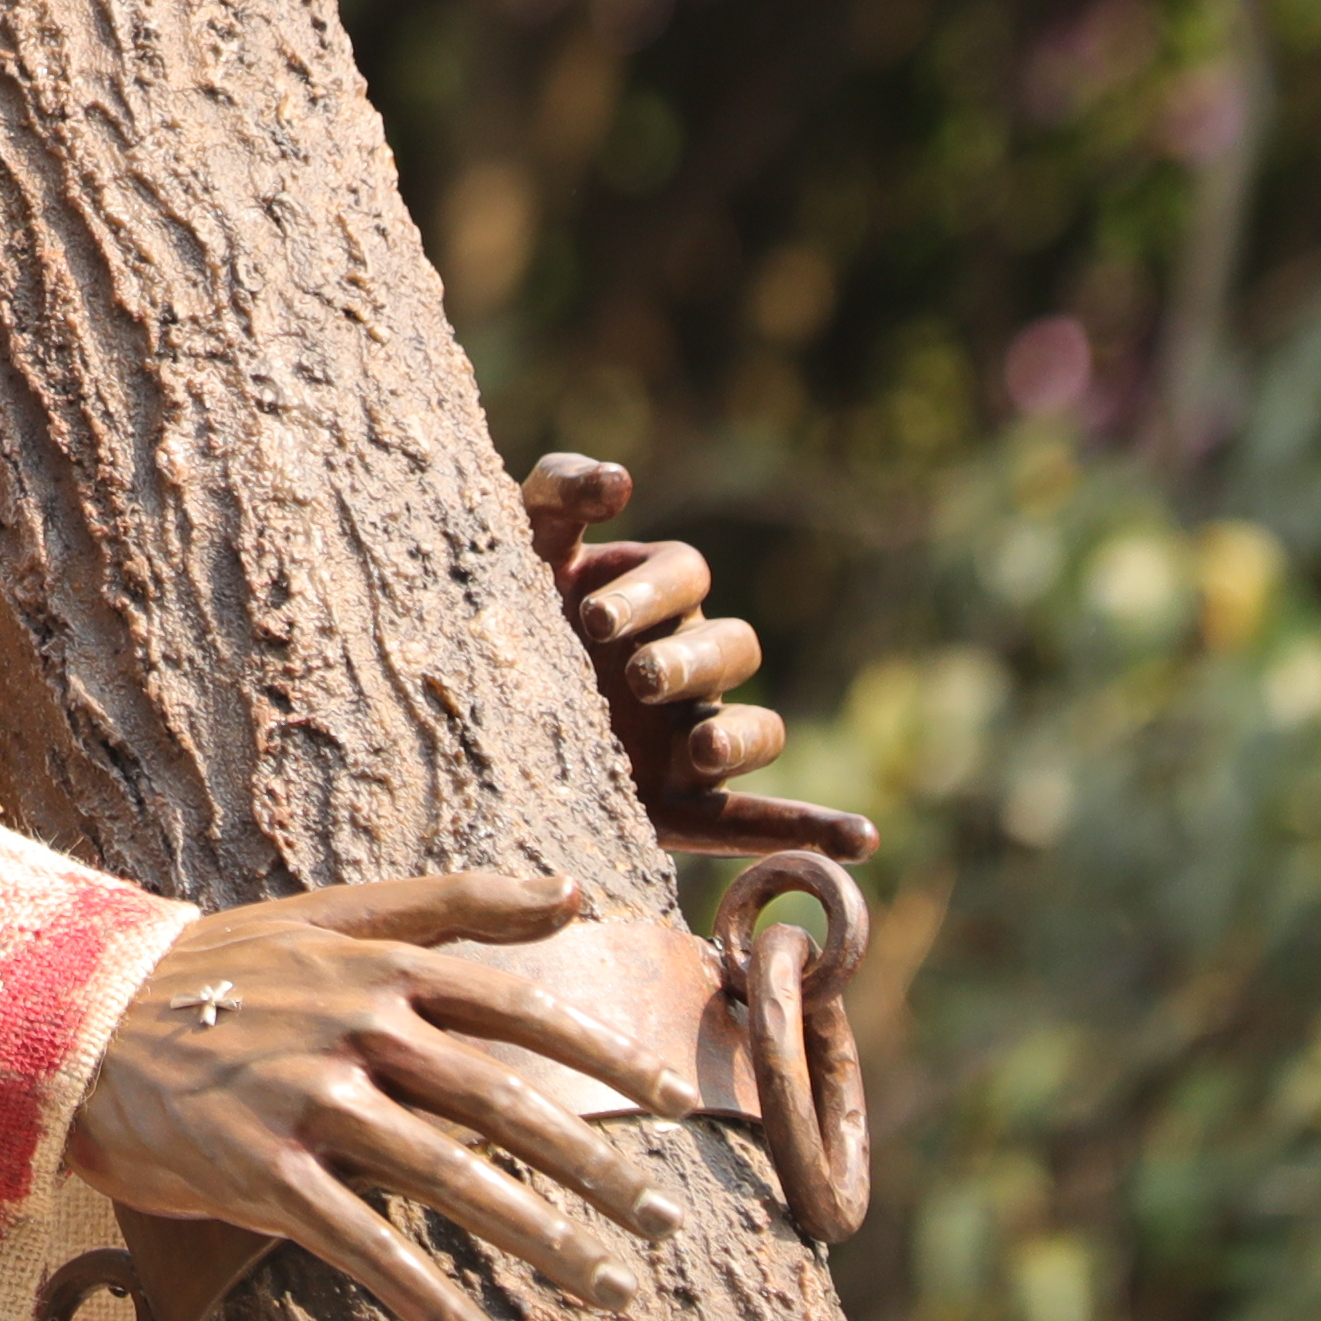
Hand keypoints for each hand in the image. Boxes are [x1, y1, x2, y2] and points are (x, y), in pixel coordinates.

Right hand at [60, 870, 688, 1320]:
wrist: (80, 1016)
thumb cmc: (220, 968)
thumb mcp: (331, 913)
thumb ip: (454, 903)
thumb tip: (576, 893)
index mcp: (377, 963)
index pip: (518, 1008)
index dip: (606, 1055)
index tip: (676, 1104)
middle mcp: (354, 1025)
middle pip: (504, 1101)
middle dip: (597, 1166)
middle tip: (664, 1219)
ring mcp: (308, 1099)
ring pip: (454, 1178)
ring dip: (544, 1241)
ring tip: (610, 1286)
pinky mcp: (262, 1172)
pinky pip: (371, 1249)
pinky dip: (437, 1307)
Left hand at [520, 451, 877, 865]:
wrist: (457, 720)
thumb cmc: (495, 618)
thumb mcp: (511, 550)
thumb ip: (557, 497)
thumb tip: (621, 480)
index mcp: (652, 592)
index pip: (685, 572)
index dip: (649, 592)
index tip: (592, 616)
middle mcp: (687, 661)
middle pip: (734, 647)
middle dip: (690, 660)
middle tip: (637, 677)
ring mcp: (691, 737)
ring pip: (759, 729)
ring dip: (740, 738)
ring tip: (698, 747)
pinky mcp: (681, 808)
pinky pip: (755, 819)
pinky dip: (812, 828)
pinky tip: (863, 840)